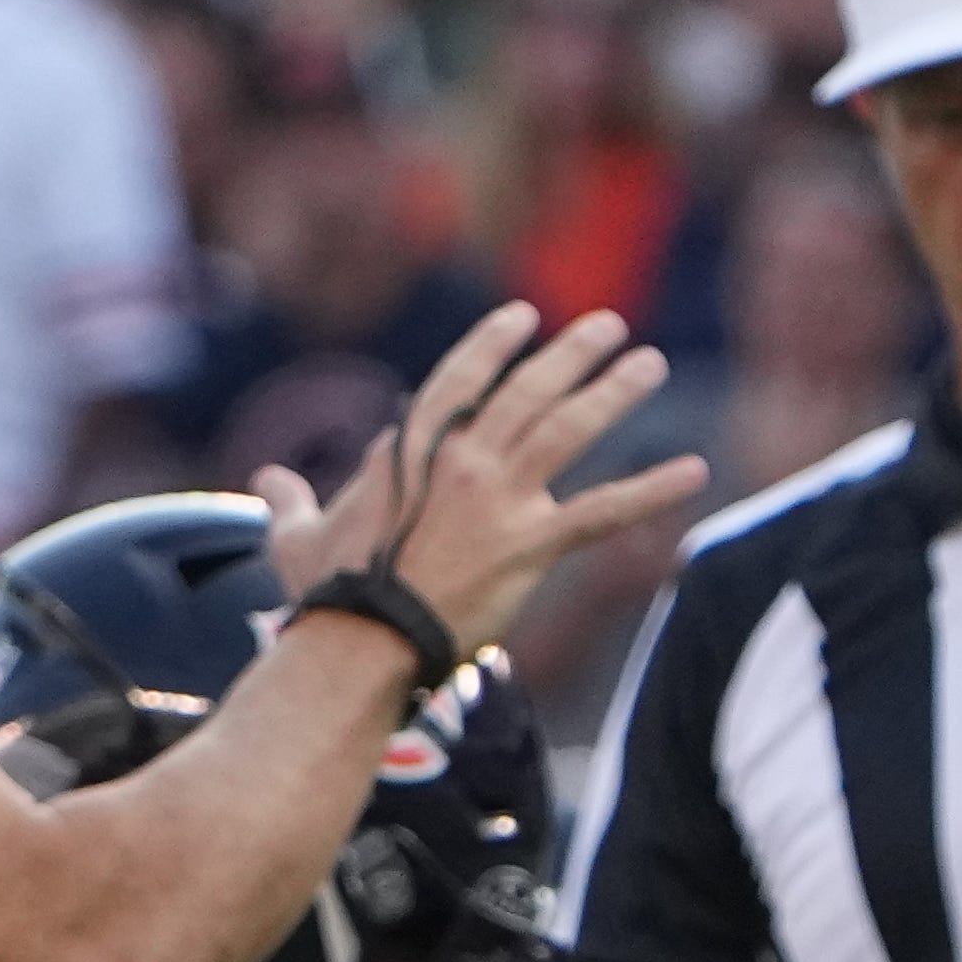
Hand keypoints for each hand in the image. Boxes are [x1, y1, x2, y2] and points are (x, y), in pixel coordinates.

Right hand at [257, 303, 706, 664]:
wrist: (361, 642)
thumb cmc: (327, 596)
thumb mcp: (296, 537)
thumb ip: (288, 500)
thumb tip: (266, 480)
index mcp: (409, 450)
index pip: (461, 380)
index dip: (494, 345)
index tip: (524, 319)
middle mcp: (462, 460)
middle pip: (526, 390)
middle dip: (570, 354)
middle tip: (608, 328)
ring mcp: (500, 498)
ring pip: (569, 429)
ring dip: (613, 392)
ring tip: (648, 363)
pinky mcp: (532, 545)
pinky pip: (604, 511)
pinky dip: (652, 490)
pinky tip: (695, 471)